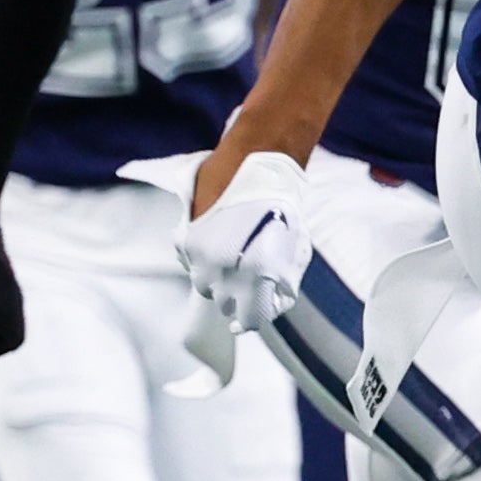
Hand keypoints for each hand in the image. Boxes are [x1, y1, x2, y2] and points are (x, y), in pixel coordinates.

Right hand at [176, 150, 315, 348]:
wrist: (258, 162)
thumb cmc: (283, 204)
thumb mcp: (294, 249)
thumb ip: (281, 280)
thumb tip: (273, 302)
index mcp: (255, 276)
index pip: (246, 319)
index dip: (251, 315)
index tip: (253, 310)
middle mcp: (224, 270)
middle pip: (222, 302)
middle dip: (234, 294)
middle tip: (246, 275)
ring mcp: (201, 255)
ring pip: (203, 283)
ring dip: (215, 275)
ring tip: (232, 254)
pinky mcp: (186, 238)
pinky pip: (190, 261)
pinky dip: (200, 256)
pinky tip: (217, 238)